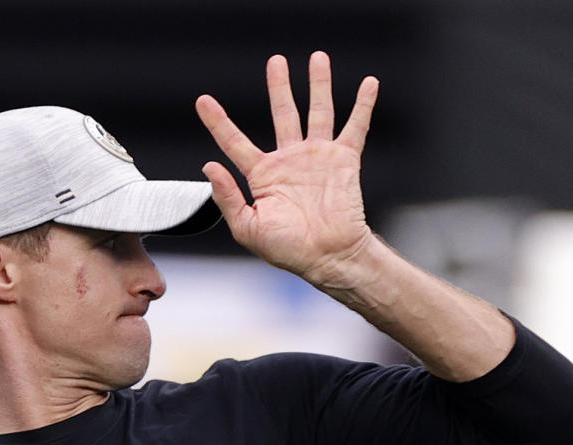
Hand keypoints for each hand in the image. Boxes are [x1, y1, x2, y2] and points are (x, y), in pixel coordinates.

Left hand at [195, 51, 378, 286]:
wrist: (328, 257)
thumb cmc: (288, 250)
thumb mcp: (248, 227)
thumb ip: (227, 197)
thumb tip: (209, 166)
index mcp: (263, 176)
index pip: (235, 142)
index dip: (218, 121)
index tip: (203, 101)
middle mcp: (290, 161)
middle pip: (282, 113)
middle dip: (279, 87)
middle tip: (275, 62)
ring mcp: (318, 157)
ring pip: (317, 111)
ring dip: (319, 84)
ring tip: (317, 58)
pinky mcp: (344, 160)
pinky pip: (354, 126)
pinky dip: (363, 105)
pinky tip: (368, 83)